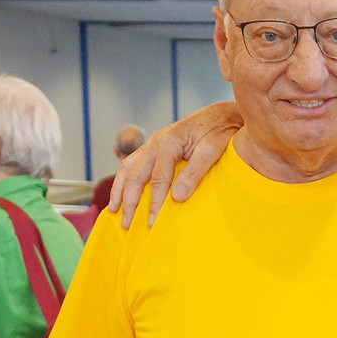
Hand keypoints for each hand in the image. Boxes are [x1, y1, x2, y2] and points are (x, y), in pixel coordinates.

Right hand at [108, 101, 242, 227]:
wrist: (222, 113)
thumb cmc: (221, 130)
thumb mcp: (214, 149)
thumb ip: (195, 172)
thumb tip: (177, 197)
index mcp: (170, 142)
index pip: (159, 178)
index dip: (154, 202)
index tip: (152, 223)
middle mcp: (156, 141)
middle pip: (136, 174)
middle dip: (130, 201)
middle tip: (127, 224)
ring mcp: (153, 143)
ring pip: (128, 168)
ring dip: (120, 190)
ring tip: (114, 210)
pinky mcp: (155, 146)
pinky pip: (133, 163)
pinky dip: (124, 179)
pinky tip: (121, 192)